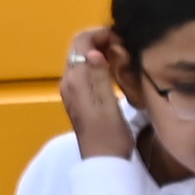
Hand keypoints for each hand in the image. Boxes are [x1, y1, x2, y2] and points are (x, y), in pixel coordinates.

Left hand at [60, 28, 135, 162]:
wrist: (103, 161)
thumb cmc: (109, 136)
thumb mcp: (108, 105)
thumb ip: (100, 77)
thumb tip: (93, 52)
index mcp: (74, 81)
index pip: (80, 42)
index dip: (100, 33)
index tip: (121, 36)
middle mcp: (68, 82)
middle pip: (79, 48)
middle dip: (100, 40)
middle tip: (125, 44)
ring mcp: (72, 90)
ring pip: (83, 59)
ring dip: (100, 51)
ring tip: (123, 54)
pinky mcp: (79, 97)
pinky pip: (86, 71)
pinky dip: (99, 63)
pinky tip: (116, 69)